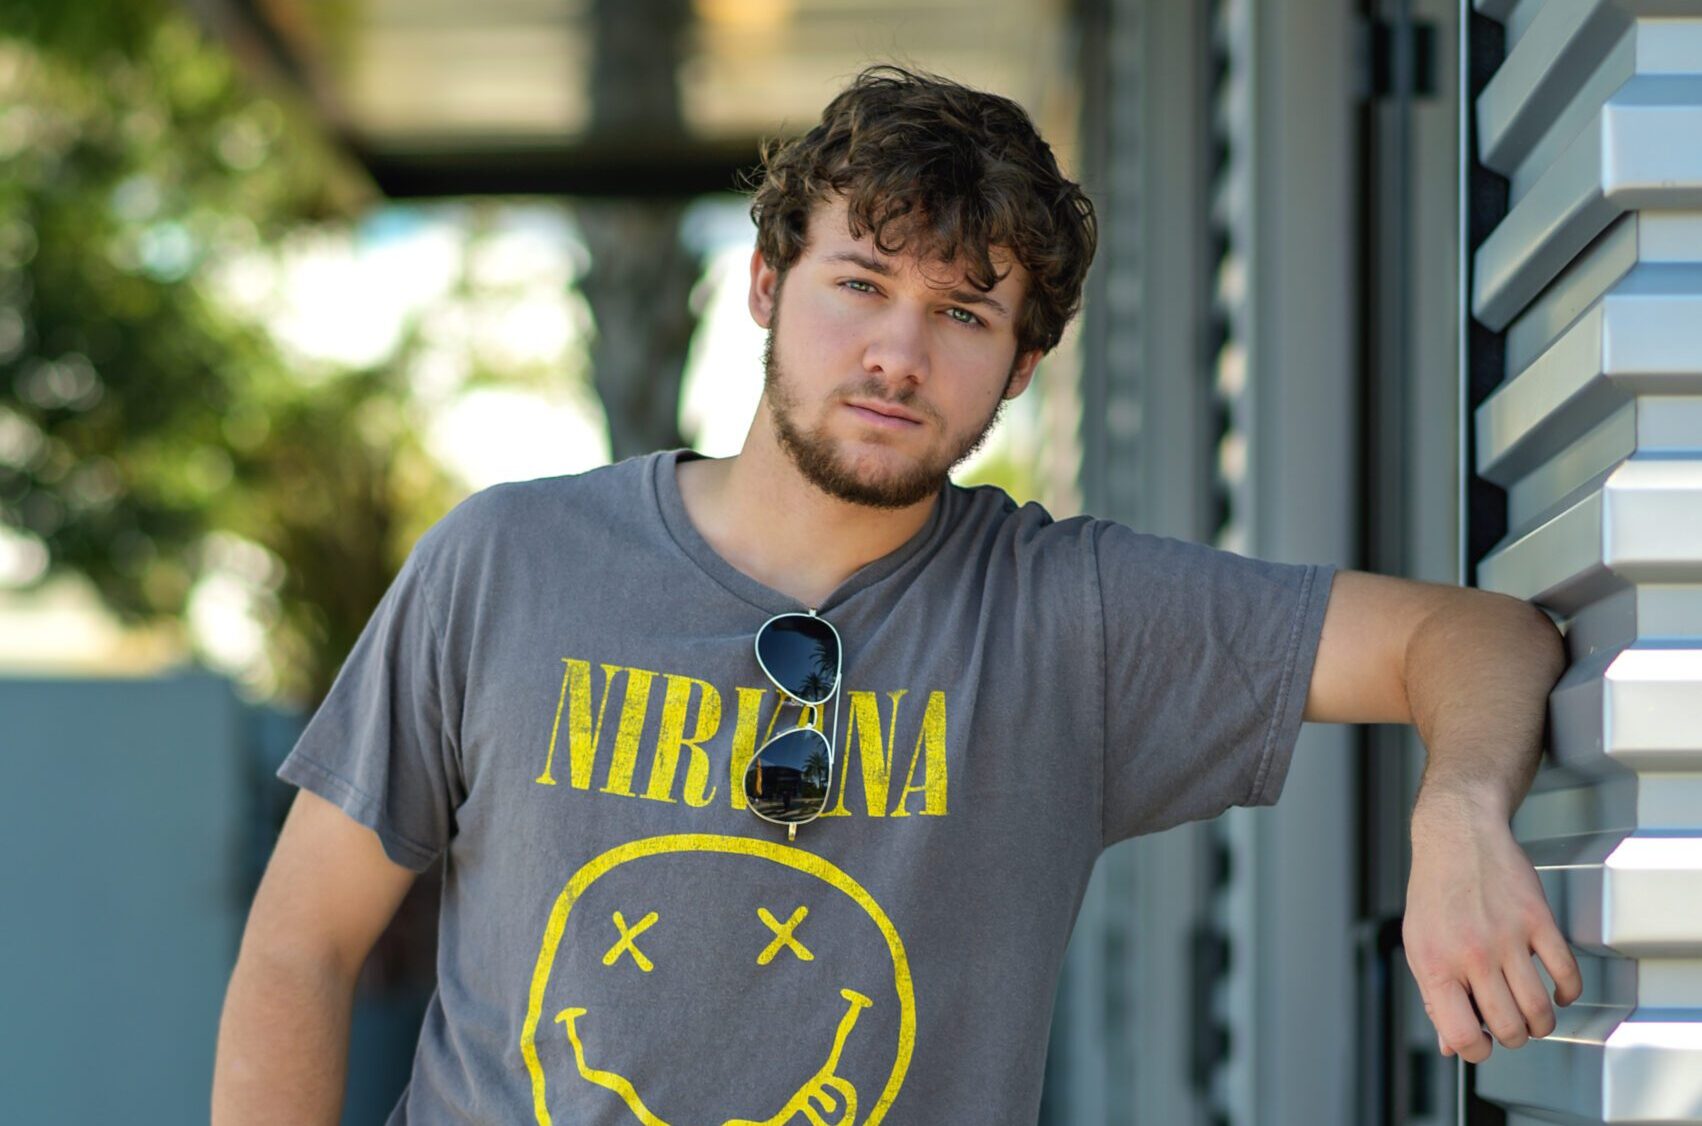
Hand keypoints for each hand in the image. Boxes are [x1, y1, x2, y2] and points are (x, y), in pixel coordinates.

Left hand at [1402, 791, 1581, 1062]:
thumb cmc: (1435, 892)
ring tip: (1533, 1014)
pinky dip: (1568, 993)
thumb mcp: (1419, 945)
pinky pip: (1566, 974)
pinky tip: (1558, 992)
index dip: (1475, 1051)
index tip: (1482, 1044)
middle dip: (1512, 1037)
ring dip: (1541, 1023)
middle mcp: (1470, 954)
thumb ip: (1435, 997)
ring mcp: (1507, 937)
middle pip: (1508, 1028)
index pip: (1461, 1035)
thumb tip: (1451, 1044)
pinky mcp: (1538, 920)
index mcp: (1435, 964)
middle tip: (1510, 1026)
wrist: (1458, 837)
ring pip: (1539, 1010)